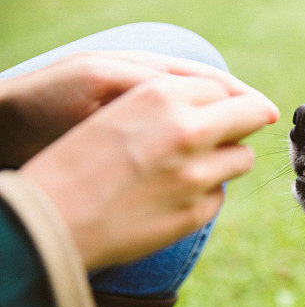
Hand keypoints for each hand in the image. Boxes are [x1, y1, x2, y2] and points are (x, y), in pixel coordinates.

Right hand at [16, 63, 278, 269]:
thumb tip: (226, 99)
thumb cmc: (81, 160)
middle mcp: (186, 131)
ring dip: (227, 158)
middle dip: (248, 118)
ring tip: (192, 166)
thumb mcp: (120, 110)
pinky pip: (219, 194)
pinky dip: (205, 193)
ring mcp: (196, 175)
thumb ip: (172, 101)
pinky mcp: (197, 211)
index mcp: (162, 96)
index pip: (223, 87)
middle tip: (249, 123)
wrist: (52, 219)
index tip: (232, 106)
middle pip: (250, 114)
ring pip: (242, 157)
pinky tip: (171, 197)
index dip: (227, 99)